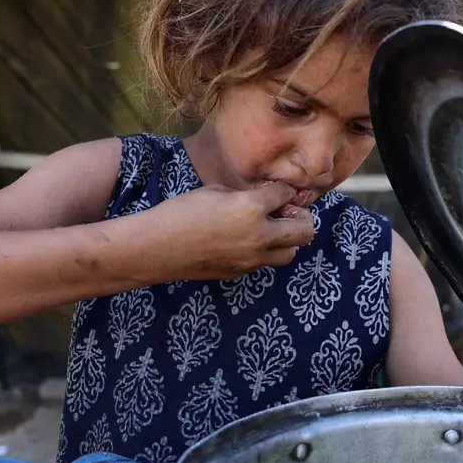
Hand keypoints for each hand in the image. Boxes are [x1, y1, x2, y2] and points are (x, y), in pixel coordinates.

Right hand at [143, 181, 313, 279]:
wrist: (158, 248)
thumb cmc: (182, 212)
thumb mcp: (216, 191)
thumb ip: (245, 195)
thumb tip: (263, 199)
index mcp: (251, 208)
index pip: (287, 195)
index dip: (284, 190)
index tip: (278, 190)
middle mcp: (259, 235)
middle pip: (304, 230)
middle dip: (302, 218)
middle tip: (287, 212)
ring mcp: (252, 259)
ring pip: (290, 253)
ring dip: (287, 240)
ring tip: (271, 230)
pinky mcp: (241, 272)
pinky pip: (265, 262)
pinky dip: (266, 252)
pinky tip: (248, 242)